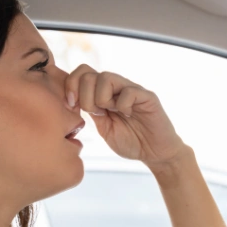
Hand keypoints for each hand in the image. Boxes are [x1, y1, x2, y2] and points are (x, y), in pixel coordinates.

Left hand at [65, 64, 187, 166]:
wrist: (155, 153)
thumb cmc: (131, 141)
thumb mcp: (104, 128)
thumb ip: (92, 112)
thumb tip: (73, 97)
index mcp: (103, 93)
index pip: (81, 73)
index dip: (71, 86)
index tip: (72, 106)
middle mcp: (117, 87)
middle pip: (88, 73)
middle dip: (84, 97)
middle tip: (96, 113)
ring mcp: (132, 90)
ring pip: (106, 77)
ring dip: (101, 99)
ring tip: (112, 112)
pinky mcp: (147, 96)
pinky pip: (128, 91)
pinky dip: (123, 105)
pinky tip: (128, 115)